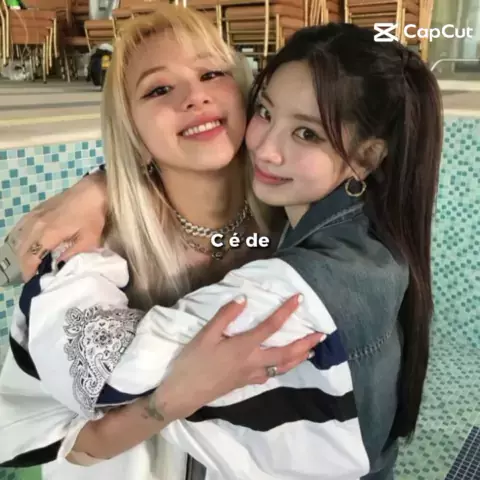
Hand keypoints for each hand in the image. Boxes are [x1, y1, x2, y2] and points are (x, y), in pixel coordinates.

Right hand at [8, 172, 106, 280]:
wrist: (92, 191)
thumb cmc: (93, 215)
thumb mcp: (90, 239)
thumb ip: (74, 254)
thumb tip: (60, 265)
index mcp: (48, 234)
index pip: (31, 257)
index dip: (29, 271)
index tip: (32, 282)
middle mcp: (36, 225)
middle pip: (22, 250)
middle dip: (25, 264)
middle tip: (33, 274)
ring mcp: (34, 216)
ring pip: (20, 239)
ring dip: (23, 252)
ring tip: (32, 262)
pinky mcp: (36, 210)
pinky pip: (22, 228)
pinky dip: (23, 239)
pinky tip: (29, 244)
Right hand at [154, 294, 324, 420]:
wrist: (185, 393)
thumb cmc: (194, 361)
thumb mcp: (206, 334)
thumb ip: (225, 316)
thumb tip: (244, 299)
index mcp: (244, 347)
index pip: (271, 326)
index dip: (287, 311)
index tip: (300, 299)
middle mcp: (254, 362)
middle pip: (287, 353)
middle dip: (306, 343)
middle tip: (322, 334)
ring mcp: (252, 375)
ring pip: (283, 367)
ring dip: (300, 357)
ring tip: (312, 349)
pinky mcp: (247, 383)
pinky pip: (272, 374)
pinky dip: (285, 367)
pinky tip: (284, 364)